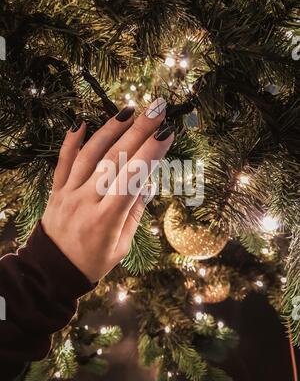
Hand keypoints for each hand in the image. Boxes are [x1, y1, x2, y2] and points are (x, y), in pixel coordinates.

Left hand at [42, 99, 173, 281]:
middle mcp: (87, 201)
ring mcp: (69, 193)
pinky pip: (63, 162)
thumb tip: (146, 183)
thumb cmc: (92, 262)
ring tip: (129, 111)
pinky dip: (71, 141)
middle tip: (156, 109)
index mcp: (107, 219)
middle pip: (115, 159)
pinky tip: (81, 122)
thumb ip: (134, 213)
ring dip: (111, 130)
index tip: (166, 133)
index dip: (151, 153)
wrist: (52, 272)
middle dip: (139, 131)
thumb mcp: (121, 246)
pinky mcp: (56, 191)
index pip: (133, 178)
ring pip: (90, 155)